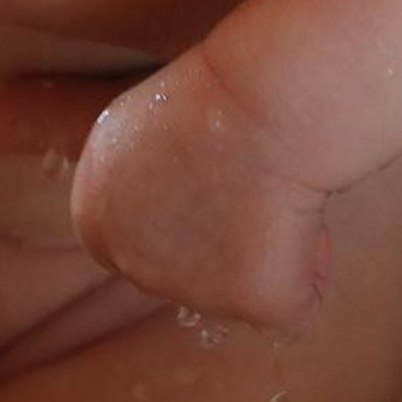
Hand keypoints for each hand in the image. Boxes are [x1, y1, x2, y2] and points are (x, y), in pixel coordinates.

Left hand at [67, 50, 333, 329]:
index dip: (175, 218)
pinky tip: (301, 219)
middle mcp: (132, 268)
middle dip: (214, 243)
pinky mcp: (254, 306)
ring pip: (236, 291)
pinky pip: (292, 303)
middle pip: (181, 274)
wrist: (258, 101)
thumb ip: (124, 181)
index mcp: (94, 222)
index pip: (131, 244)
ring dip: (260, 253)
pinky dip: (306, 269)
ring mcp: (192, 294)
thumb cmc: (202, 94)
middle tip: (241, 185)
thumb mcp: (127, 131)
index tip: (202, 183)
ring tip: (269, 190)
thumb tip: (127, 196)